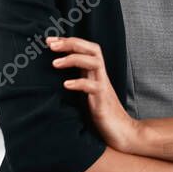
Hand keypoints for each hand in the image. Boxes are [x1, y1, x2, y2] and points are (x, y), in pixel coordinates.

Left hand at [49, 36, 138, 151]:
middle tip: (50, 44)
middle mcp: (100, 76)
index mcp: (95, 73)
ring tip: (55, 63)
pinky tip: (66, 85)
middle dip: (71, 43)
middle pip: (92, 49)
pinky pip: (93, 86)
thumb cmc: (102, 113)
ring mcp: (103, 86)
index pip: (85, 49)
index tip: (49, 40)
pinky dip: (79, 83)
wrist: (122, 131)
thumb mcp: (88, 93)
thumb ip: (80, 80)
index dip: (68, 42)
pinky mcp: (103, 100)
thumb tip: (59, 75)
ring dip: (74, 59)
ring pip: (94, 62)